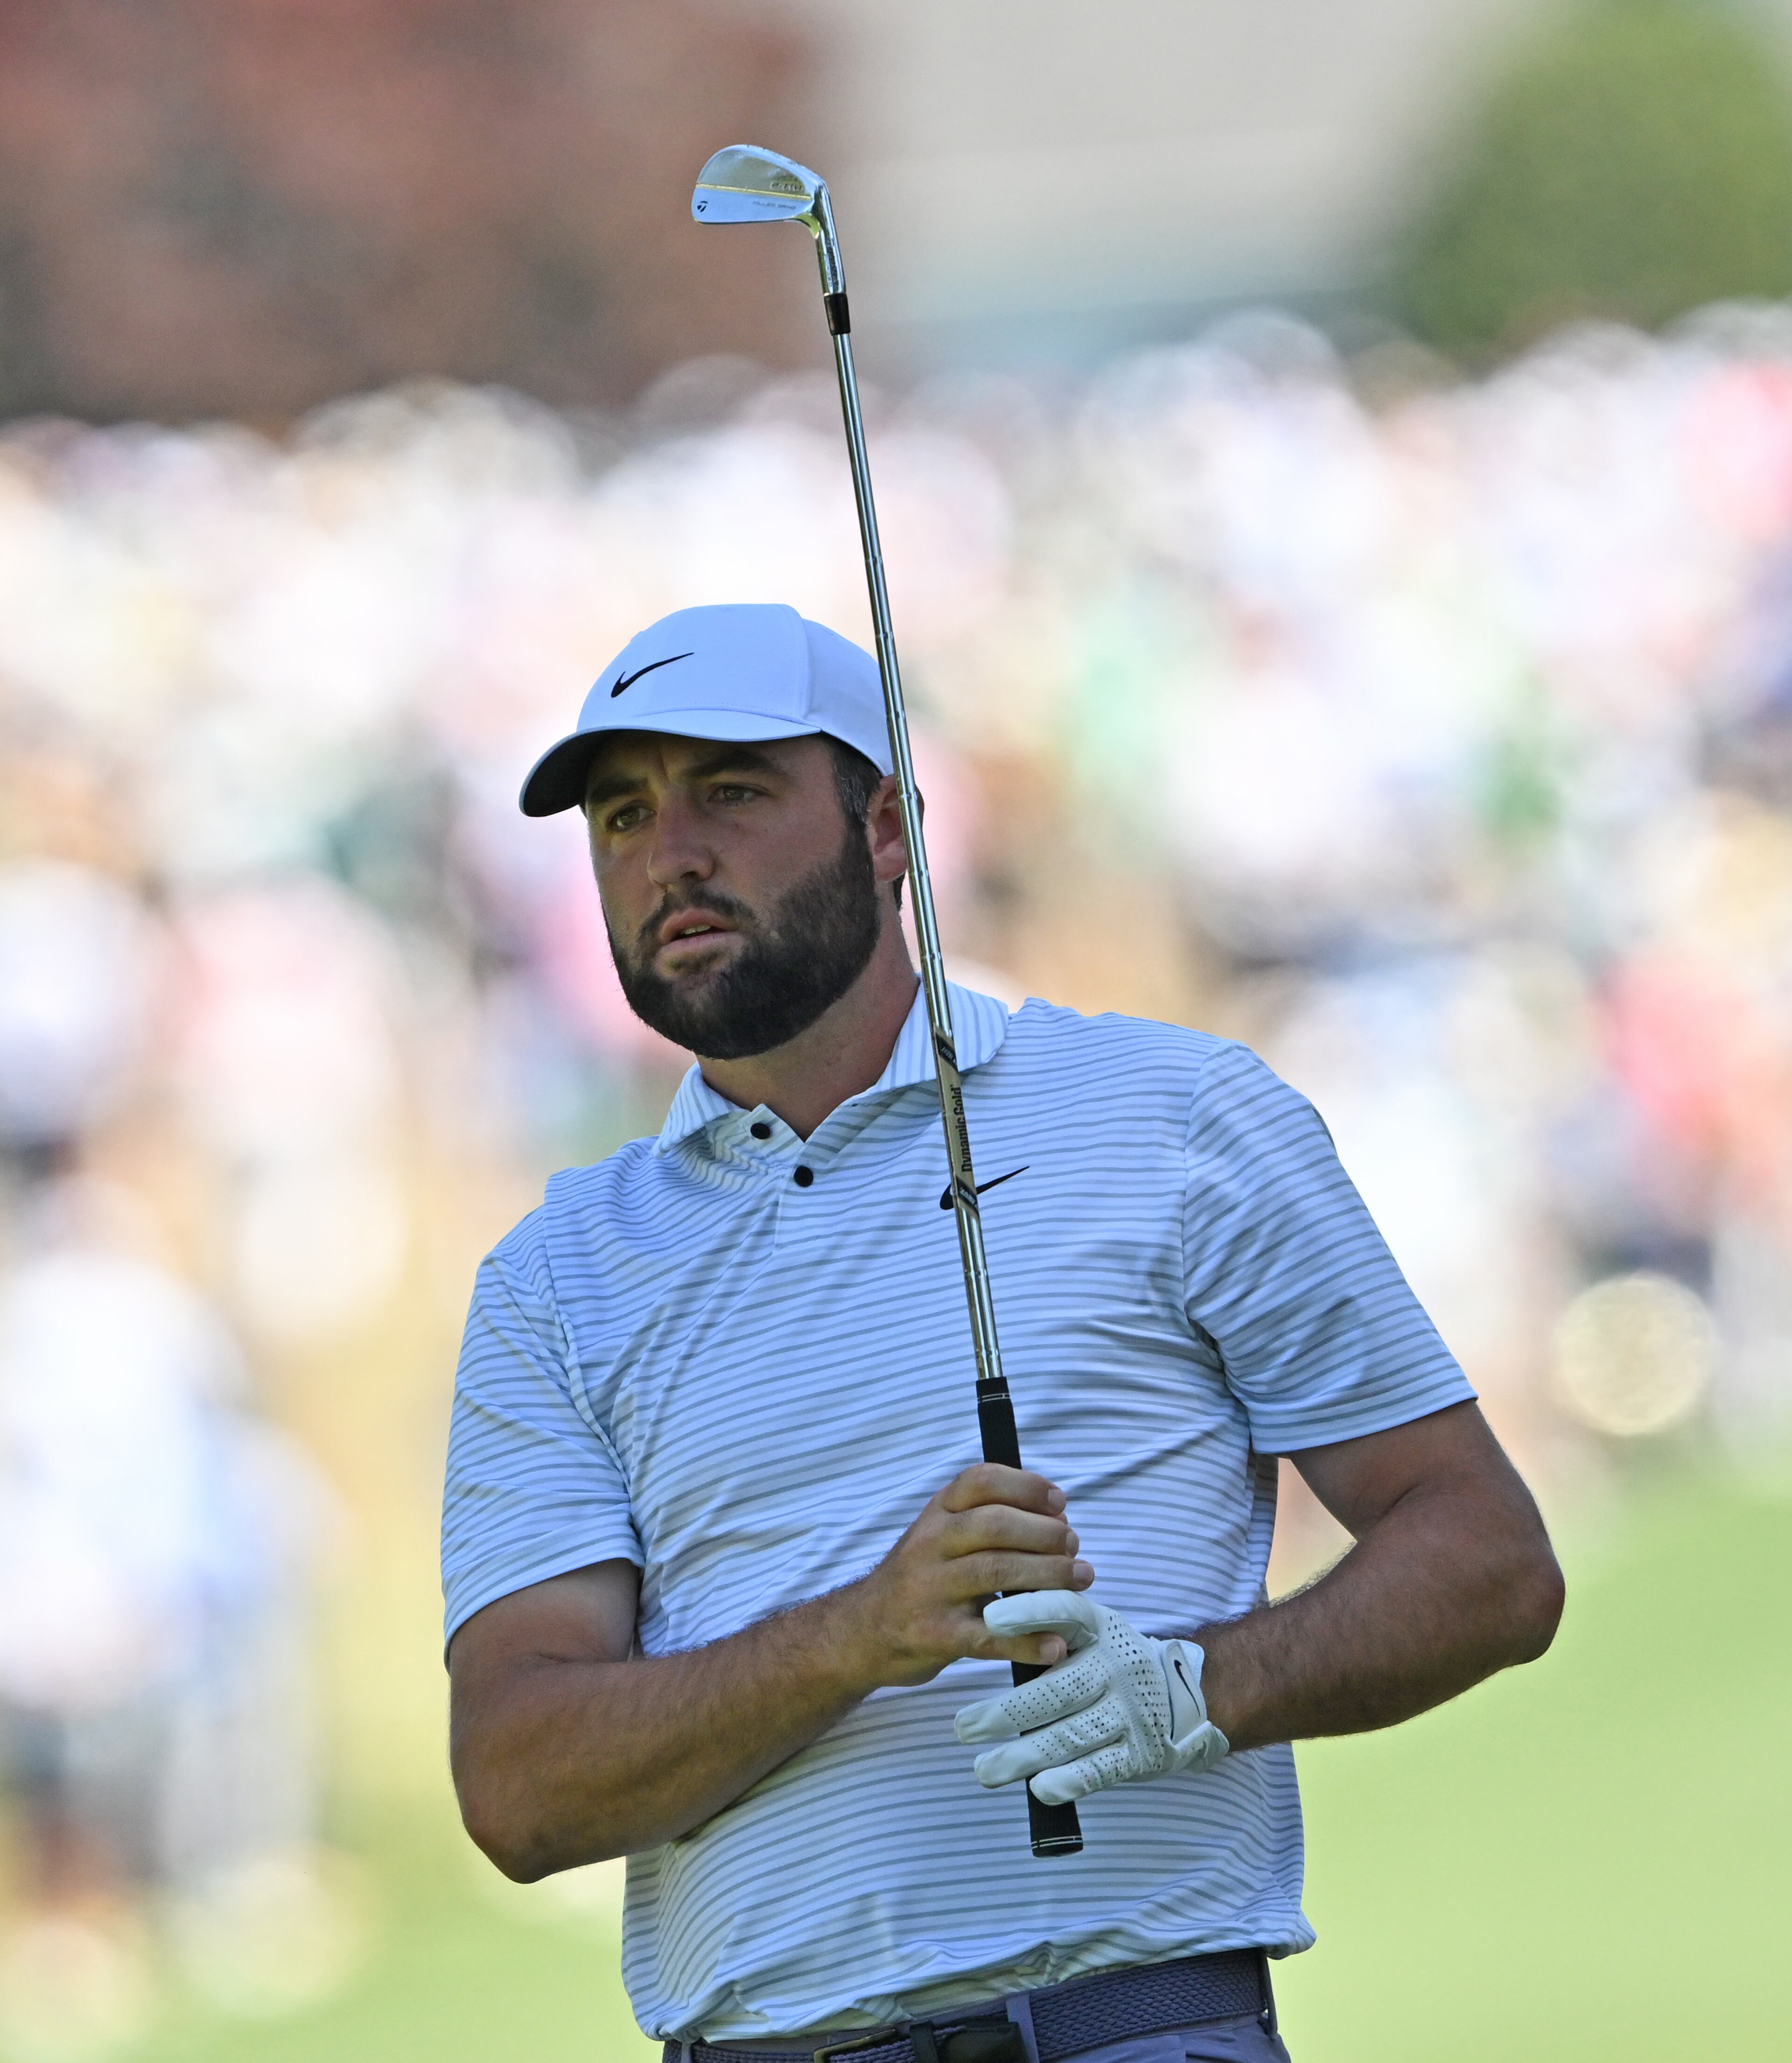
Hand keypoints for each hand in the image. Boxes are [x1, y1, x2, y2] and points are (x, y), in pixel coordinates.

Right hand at [843, 1465, 1093, 1689]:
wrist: (862, 1632)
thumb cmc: (920, 1579)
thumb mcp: (940, 1537)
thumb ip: (987, 1523)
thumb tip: (1058, 1521)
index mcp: (936, 1513)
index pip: (981, 1481)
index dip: (1027, 1486)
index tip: (1060, 1502)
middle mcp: (930, 1544)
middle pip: (995, 1525)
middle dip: (1045, 1534)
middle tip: (1074, 1547)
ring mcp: (929, 1590)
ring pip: (996, 1572)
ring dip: (1048, 1576)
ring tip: (1080, 1581)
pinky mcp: (934, 1635)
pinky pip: (988, 1637)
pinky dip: (1027, 1641)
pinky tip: (1056, 1644)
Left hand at [952, 1592, 1228, 1804]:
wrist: (1187, 1695)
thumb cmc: (1111, 1661)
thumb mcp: (1089, 1630)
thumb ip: (1046, 1625)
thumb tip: (983, 1616)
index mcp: (1099, 1628)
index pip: (1064, 1612)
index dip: (1029, 1612)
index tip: (990, 1620)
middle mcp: (1116, 1666)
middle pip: (1058, 1689)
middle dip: (1006, 1712)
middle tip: (962, 1727)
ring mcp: (1130, 1711)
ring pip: (1072, 1735)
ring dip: (1024, 1756)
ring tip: (983, 1770)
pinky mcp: (1140, 1752)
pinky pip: (1101, 1768)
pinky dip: (1071, 1779)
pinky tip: (1040, 1789)